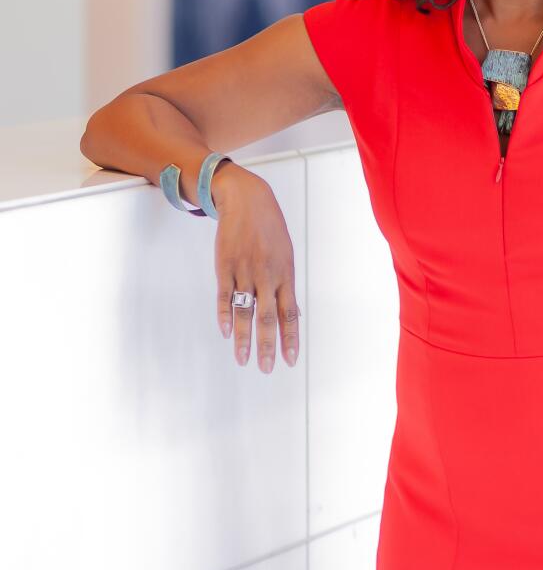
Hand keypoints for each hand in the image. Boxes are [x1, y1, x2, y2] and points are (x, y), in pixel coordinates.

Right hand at [212, 167, 301, 372]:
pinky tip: (225, 333)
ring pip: (244, 311)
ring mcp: (245, 271)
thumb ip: (284, 283)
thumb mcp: (285, 254)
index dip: (290, 338)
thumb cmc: (270, 229)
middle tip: (266, 368)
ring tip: (244, 360)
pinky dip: (224, 315)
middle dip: (268, 346)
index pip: (290, 313)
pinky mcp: (225, 266)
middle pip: (268, 317)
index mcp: (285, 274)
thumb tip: (289, 312)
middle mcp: (267, 276)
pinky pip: (224, 296)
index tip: (290, 360)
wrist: (248, 201)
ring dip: (244, 338)